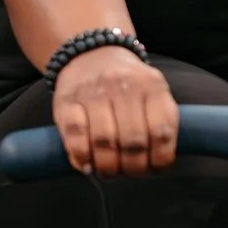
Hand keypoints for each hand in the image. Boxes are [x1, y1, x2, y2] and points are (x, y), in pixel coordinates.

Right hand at [51, 44, 176, 177]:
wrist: (90, 54)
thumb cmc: (127, 86)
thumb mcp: (153, 93)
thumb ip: (160, 123)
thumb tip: (157, 168)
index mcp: (152, 85)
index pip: (161, 133)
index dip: (159, 160)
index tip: (154, 169)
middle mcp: (123, 85)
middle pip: (133, 141)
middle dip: (133, 168)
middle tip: (129, 174)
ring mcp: (93, 91)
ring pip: (105, 141)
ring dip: (108, 167)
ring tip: (109, 173)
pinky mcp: (66, 100)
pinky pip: (75, 135)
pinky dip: (82, 156)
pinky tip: (88, 164)